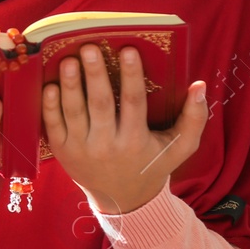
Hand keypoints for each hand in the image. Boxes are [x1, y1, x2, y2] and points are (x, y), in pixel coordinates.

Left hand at [42, 43, 206, 214]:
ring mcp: (81, 149)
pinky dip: (50, 106)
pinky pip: (54, 126)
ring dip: (70, 85)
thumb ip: (194, 118)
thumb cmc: (152, 165)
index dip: (131, 75)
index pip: (134, 103)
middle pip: (100, 104)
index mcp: (136, 140)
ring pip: (74, 112)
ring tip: (69, 60)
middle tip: (89, 47)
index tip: (128, 49)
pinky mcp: (62, 152)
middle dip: (94, 74)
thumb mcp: (179, 148)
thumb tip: (199, 85)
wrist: (123, 201)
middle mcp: (107, 146)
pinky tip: (50, 85)